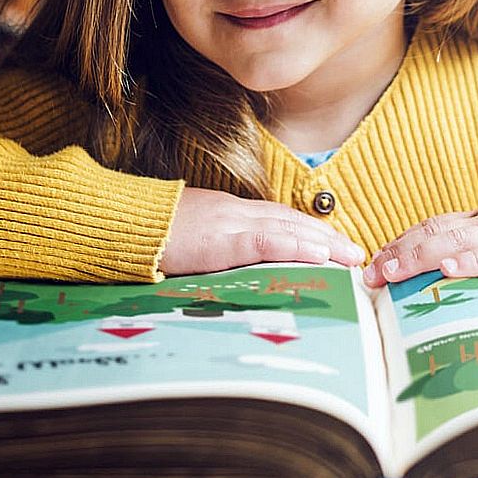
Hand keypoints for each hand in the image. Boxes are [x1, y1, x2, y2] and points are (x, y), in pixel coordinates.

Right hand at [161, 187, 365, 275]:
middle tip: (356, 251)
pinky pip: (266, 243)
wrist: (121, 225)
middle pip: (292, 221)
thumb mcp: (188, 238)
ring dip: (324, 243)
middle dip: (327, 236)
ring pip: (288, 229)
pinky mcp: (220, 241)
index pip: (279, 218)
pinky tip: (320, 255)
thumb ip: (213, 246)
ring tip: (350, 256)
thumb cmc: (148, 236)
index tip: (335, 243)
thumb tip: (233, 266)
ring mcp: (229, 224)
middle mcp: (235, 212)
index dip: (310, 230)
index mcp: (228, 212)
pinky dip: (297, 248)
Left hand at [363, 168, 477, 286]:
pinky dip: (473, 262)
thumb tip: (454, 261)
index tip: (371, 259)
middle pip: (433, 233)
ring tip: (390, 273)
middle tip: (367, 275)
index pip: (432, 226)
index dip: (399, 242)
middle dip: (396, 254)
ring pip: (455, 242)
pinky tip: (450, 270)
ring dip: (417, 259)